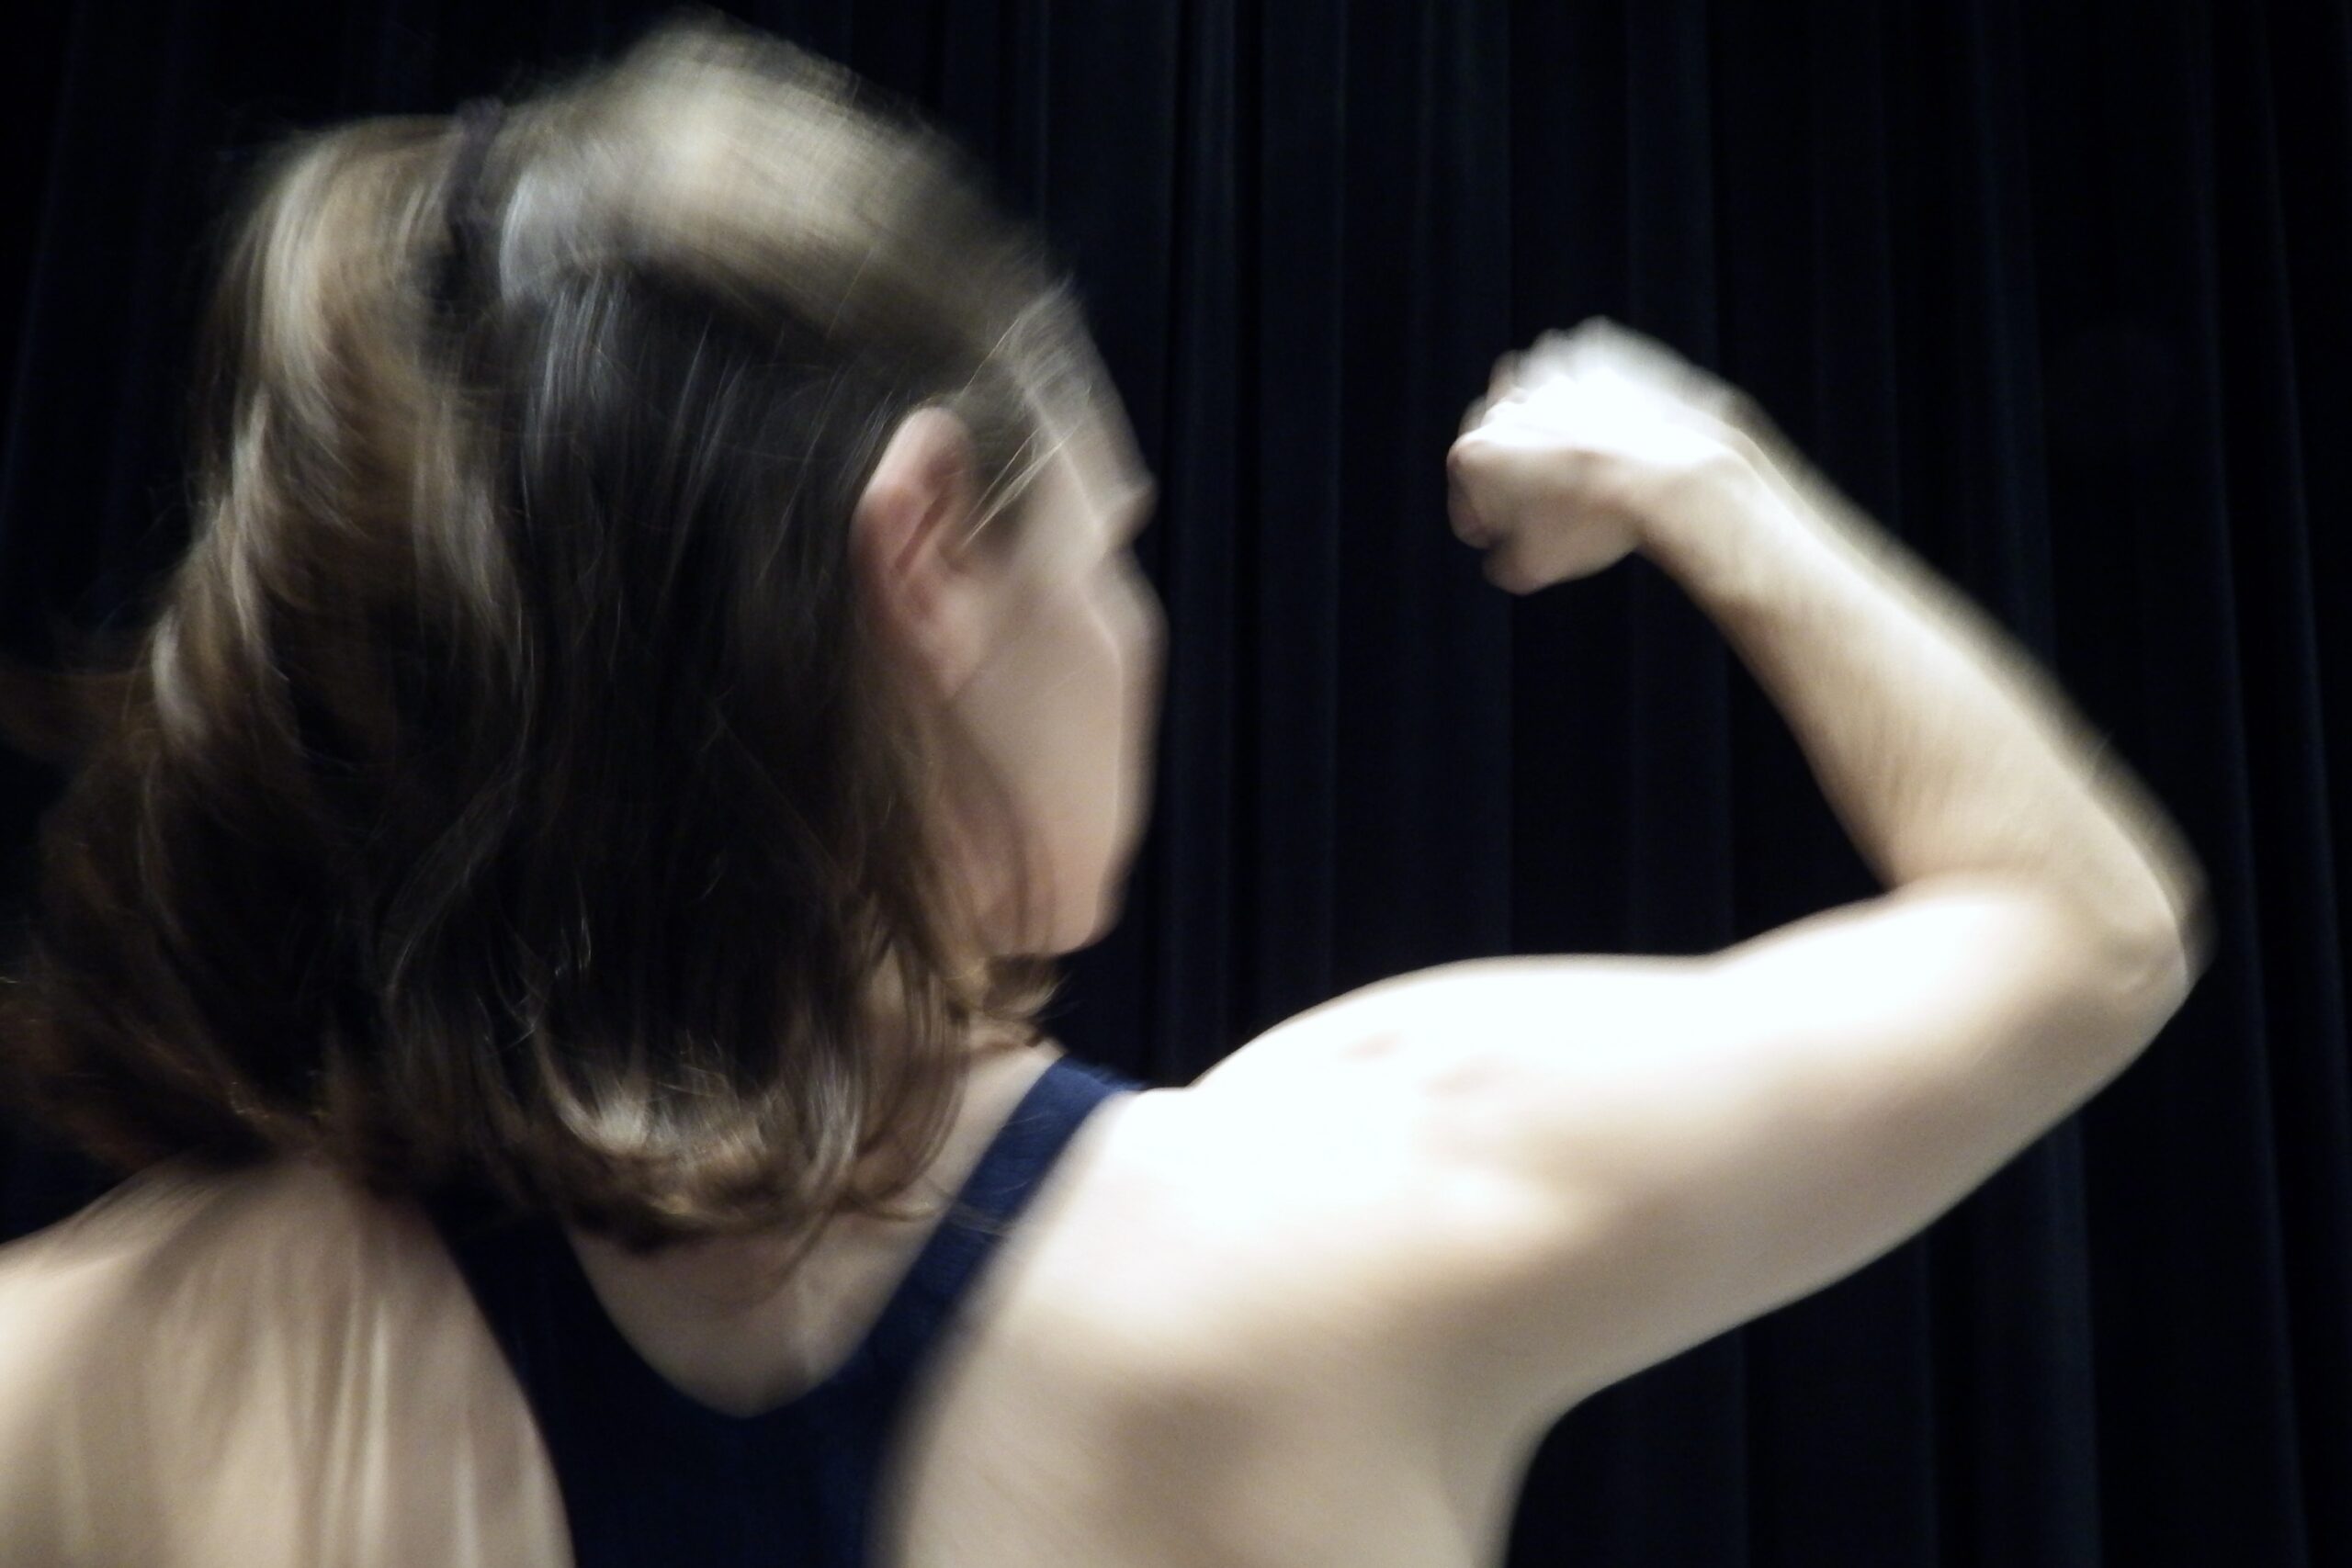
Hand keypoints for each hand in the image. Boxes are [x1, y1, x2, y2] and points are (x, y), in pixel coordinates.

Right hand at [1447, 318, 1765, 594]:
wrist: (1662, 475)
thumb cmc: (1593, 519)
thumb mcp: (1531, 569)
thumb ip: (1499, 564)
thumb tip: (1502, 556)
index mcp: (1473, 456)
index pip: (1468, 507)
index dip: (1496, 531)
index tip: (1525, 536)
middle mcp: (1500, 411)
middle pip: (1499, 456)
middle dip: (1518, 480)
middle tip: (1555, 507)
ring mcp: (1546, 379)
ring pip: (1536, 418)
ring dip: (1549, 441)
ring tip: (1583, 471)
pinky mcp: (1589, 361)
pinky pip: (1580, 388)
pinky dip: (1589, 409)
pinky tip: (1608, 437)